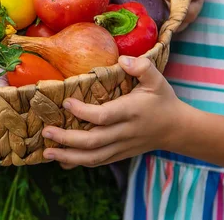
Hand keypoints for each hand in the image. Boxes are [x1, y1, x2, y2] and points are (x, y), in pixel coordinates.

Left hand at [42, 56, 186, 167]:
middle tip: (47, 131)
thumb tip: (122, 59)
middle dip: (67, 139)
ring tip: (46, 151)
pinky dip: (77, 163)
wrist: (177, 129)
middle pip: (93, 141)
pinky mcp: (119, 154)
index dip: (84, 111)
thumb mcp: (157, 80)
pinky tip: (61, 160)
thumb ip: (142, 67)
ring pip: (93, 157)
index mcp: (131, 112)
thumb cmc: (163, 100)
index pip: (104, 116)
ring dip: (68, 156)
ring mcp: (121, 146)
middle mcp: (125, 132)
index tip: (66, 102)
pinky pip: (97, 162)